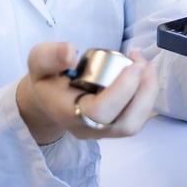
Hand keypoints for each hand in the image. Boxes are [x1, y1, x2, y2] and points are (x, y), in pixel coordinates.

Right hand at [16, 42, 158, 143]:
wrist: (48, 99)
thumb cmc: (46, 79)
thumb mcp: (38, 61)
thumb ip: (50, 55)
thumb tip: (71, 53)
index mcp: (68, 114)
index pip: (99, 113)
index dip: (122, 90)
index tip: (133, 63)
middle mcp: (89, 129)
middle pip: (125, 124)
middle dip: (143, 92)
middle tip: (143, 61)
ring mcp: (103, 132)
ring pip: (135, 123)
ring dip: (148, 94)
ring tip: (147, 65)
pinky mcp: (115, 127)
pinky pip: (137, 118)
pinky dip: (147, 96)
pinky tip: (145, 73)